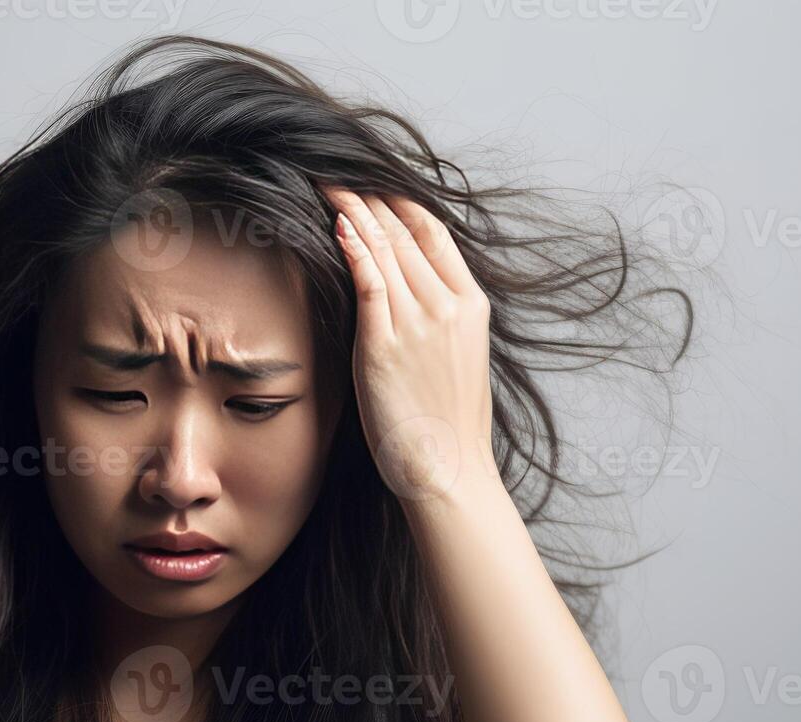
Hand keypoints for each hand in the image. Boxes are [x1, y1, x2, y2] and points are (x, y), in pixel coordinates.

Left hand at [323, 188, 497, 501]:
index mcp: (470, 305)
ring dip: (354, 212)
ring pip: (385, 250)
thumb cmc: (448, 422)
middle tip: (338, 173)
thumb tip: (411, 294)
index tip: (373, 184)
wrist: (450, 468)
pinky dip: (355, 248)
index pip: (434, 234)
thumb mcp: (458, 356)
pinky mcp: (386, 344)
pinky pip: (370, 282)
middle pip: (405, 233)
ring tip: (329, 186)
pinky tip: (339, 225)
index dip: (400, 203)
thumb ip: (440, 318)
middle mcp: (448, 306)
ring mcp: (419, 323)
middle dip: (370, 198)